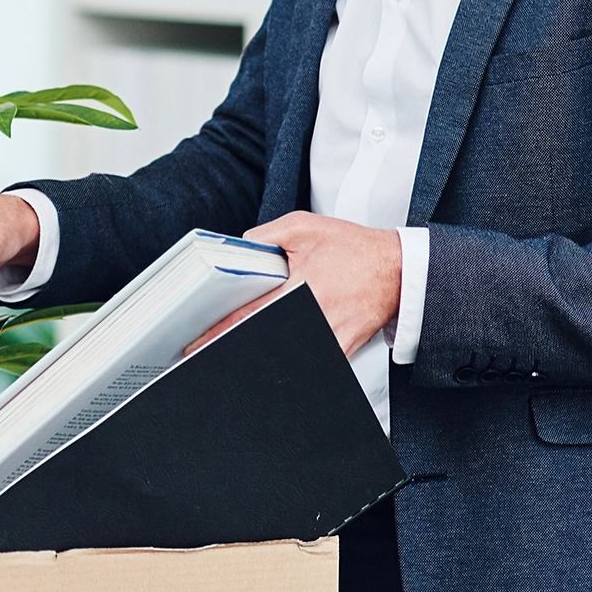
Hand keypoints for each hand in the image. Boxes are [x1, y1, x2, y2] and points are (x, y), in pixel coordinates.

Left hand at [190, 211, 401, 356]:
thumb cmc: (353, 248)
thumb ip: (264, 237)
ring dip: (258, 358)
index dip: (217, 334)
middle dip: (230, 350)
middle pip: (261, 342)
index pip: (247, 317)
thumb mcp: (303, 227)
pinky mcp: (339, 349)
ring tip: (228, 359)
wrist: (397, 271)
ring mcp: (326, 338)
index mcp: (299, 287)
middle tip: (203, 356)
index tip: (195, 345)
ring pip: (284, 357)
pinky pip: (309, 360)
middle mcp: (311, 317)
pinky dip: (288, 363)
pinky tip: (271, 364)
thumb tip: (237, 251)